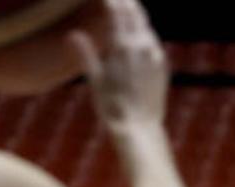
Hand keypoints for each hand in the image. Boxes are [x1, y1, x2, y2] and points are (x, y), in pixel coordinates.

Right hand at [67, 0, 167, 128]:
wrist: (140, 126)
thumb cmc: (112, 107)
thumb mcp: (94, 80)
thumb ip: (85, 54)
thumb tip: (73, 34)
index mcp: (122, 46)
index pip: (116, 12)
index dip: (111, 0)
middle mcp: (142, 46)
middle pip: (134, 13)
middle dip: (125, 1)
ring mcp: (155, 55)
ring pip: (145, 25)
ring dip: (136, 13)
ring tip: (129, 4)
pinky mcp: (162, 65)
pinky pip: (153, 41)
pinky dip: (144, 30)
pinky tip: (141, 30)